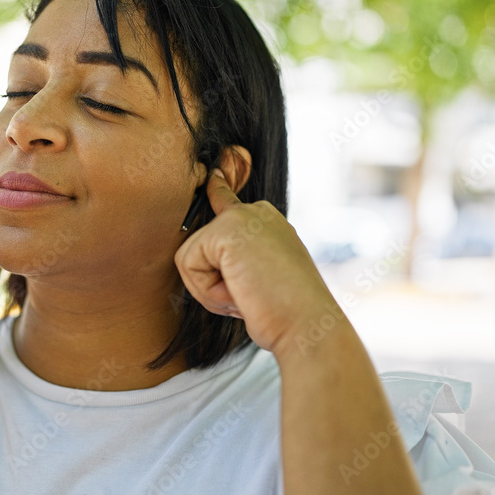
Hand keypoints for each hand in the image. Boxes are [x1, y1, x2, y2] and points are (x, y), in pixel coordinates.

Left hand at [173, 170, 343, 355]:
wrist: (306, 322)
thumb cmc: (285, 313)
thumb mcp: (259, 279)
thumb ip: (234, 262)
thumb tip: (202, 256)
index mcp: (267, 223)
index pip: (228, 200)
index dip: (218, 188)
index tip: (213, 172)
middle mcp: (255, 213)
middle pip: (199, 247)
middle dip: (211, 282)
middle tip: (249, 296)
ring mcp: (241, 217)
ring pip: (190, 258)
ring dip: (209, 290)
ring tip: (247, 294)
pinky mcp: (225, 230)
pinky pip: (188, 265)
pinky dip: (207, 290)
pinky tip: (240, 291)